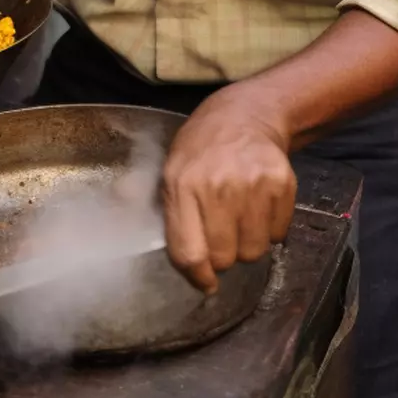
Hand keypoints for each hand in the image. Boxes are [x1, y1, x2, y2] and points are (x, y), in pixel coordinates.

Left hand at [161, 86, 295, 293]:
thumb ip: (141, 195)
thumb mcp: (166, 166)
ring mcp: (251, 184)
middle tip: (221, 232)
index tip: (204, 281)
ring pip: (254, 250)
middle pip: (224, 258)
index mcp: (181, 185)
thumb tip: (116, 217)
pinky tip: (258, 206)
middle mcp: (216, 186)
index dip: (197, 276)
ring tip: (239, 217)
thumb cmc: (201, 148)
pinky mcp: (281, 184)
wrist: (245, 115)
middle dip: (222, 255)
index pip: (189, 252)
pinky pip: (278, 234)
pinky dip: (270, 229)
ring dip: (247, 243)